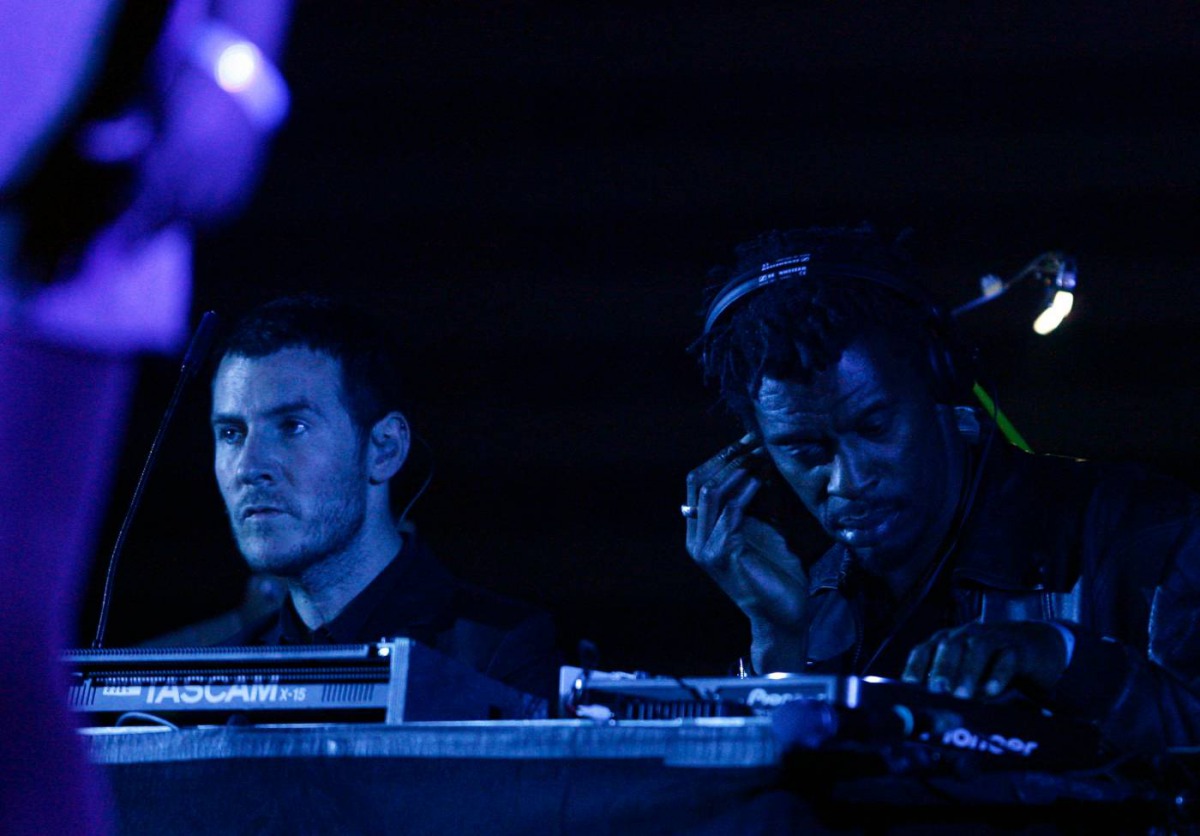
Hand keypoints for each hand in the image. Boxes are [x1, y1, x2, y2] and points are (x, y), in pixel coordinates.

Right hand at [685, 434, 808, 670]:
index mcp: (701, 531)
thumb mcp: (763, 531)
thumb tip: (759, 466)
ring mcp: (705, 547)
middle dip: (727, 457)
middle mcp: (696, 538)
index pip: (698, 482)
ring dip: (738, 469)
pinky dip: (746, 491)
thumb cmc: (776, 576)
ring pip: (712, 492)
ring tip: (760, 454)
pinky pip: (730, 511)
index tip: (748, 440)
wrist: (782, 617)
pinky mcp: (722, 553)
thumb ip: (752, 505)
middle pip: (698, 481)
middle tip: (753, 441)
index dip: (721, 458)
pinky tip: (761, 479)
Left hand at [902, 620, 1069, 699]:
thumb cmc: (992, 667)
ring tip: (963, 696)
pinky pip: (1007, 658)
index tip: (910, 686)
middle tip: (938, 691)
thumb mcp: (968, 676)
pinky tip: (992, 691)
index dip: (916, 666)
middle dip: (942, 668)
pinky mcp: (1019, 649)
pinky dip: (998, 674)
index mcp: (948, 641)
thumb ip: (950, 691)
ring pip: (978, 648)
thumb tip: (931, 717)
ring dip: (967, 672)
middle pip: (950, 646)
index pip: (925, 649)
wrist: (1035, 649)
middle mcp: (967, 635)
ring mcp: (994, 638)